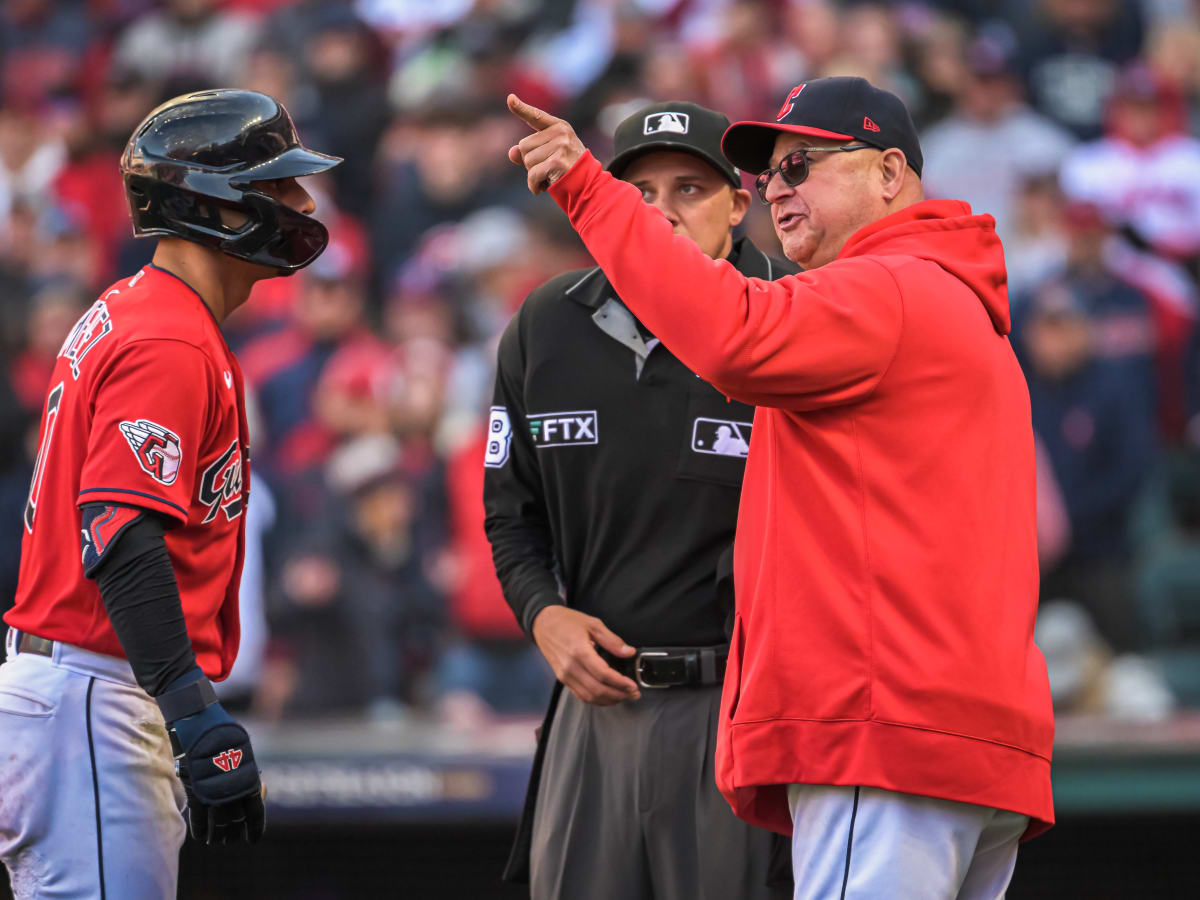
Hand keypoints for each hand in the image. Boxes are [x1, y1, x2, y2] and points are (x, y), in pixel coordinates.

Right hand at [166, 700, 265, 843]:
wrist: (200, 722)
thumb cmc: (225, 734)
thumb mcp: (243, 752)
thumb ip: (245, 774)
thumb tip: (255, 789)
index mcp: (249, 779)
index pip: (255, 811)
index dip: (256, 828)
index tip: (253, 840)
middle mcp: (231, 789)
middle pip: (235, 821)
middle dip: (234, 833)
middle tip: (233, 840)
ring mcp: (212, 791)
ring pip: (217, 823)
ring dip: (218, 835)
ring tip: (218, 842)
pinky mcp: (194, 790)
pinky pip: (198, 817)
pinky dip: (200, 829)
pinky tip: (202, 838)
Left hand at [506, 94, 585, 194]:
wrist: (589, 185)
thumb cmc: (568, 169)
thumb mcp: (550, 155)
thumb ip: (530, 151)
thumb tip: (512, 152)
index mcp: (559, 127)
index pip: (536, 116)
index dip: (521, 108)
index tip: (510, 99)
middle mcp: (560, 133)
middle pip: (524, 146)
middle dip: (530, 162)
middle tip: (547, 169)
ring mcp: (560, 146)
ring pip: (527, 161)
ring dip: (533, 175)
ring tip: (549, 176)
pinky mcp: (558, 162)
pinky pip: (532, 175)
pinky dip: (534, 185)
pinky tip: (543, 188)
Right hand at [531, 605, 640, 704]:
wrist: (543, 623)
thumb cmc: (567, 621)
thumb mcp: (593, 624)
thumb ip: (612, 640)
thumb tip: (629, 652)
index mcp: (579, 651)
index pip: (603, 674)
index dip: (620, 683)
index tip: (633, 685)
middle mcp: (570, 667)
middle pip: (597, 690)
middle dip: (619, 695)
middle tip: (634, 694)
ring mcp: (565, 675)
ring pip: (589, 697)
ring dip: (609, 700)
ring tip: (624, 696)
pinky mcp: (562, 679)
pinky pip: (580, 695)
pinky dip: (596, 700)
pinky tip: (608, 696)